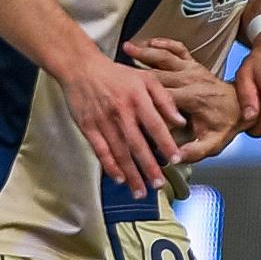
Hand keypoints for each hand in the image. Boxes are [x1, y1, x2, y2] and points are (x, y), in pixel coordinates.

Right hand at [53, 46, 187, 195]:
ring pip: (120, 152)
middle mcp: (121, 112)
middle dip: (148, 167)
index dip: (166, 144)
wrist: (80, 67)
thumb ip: (164, 99)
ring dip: (131, 174)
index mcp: (138, 99)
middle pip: (138, 145)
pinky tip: (119, 179)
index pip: (156, 126)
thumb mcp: (145, 78)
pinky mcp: (88, 127)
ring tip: (140, 191)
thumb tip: (180, 120)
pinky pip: (101, 151)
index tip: (176, 160)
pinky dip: (110, 166)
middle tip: (158, 184)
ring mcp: (103, 121)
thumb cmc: (116, 73)